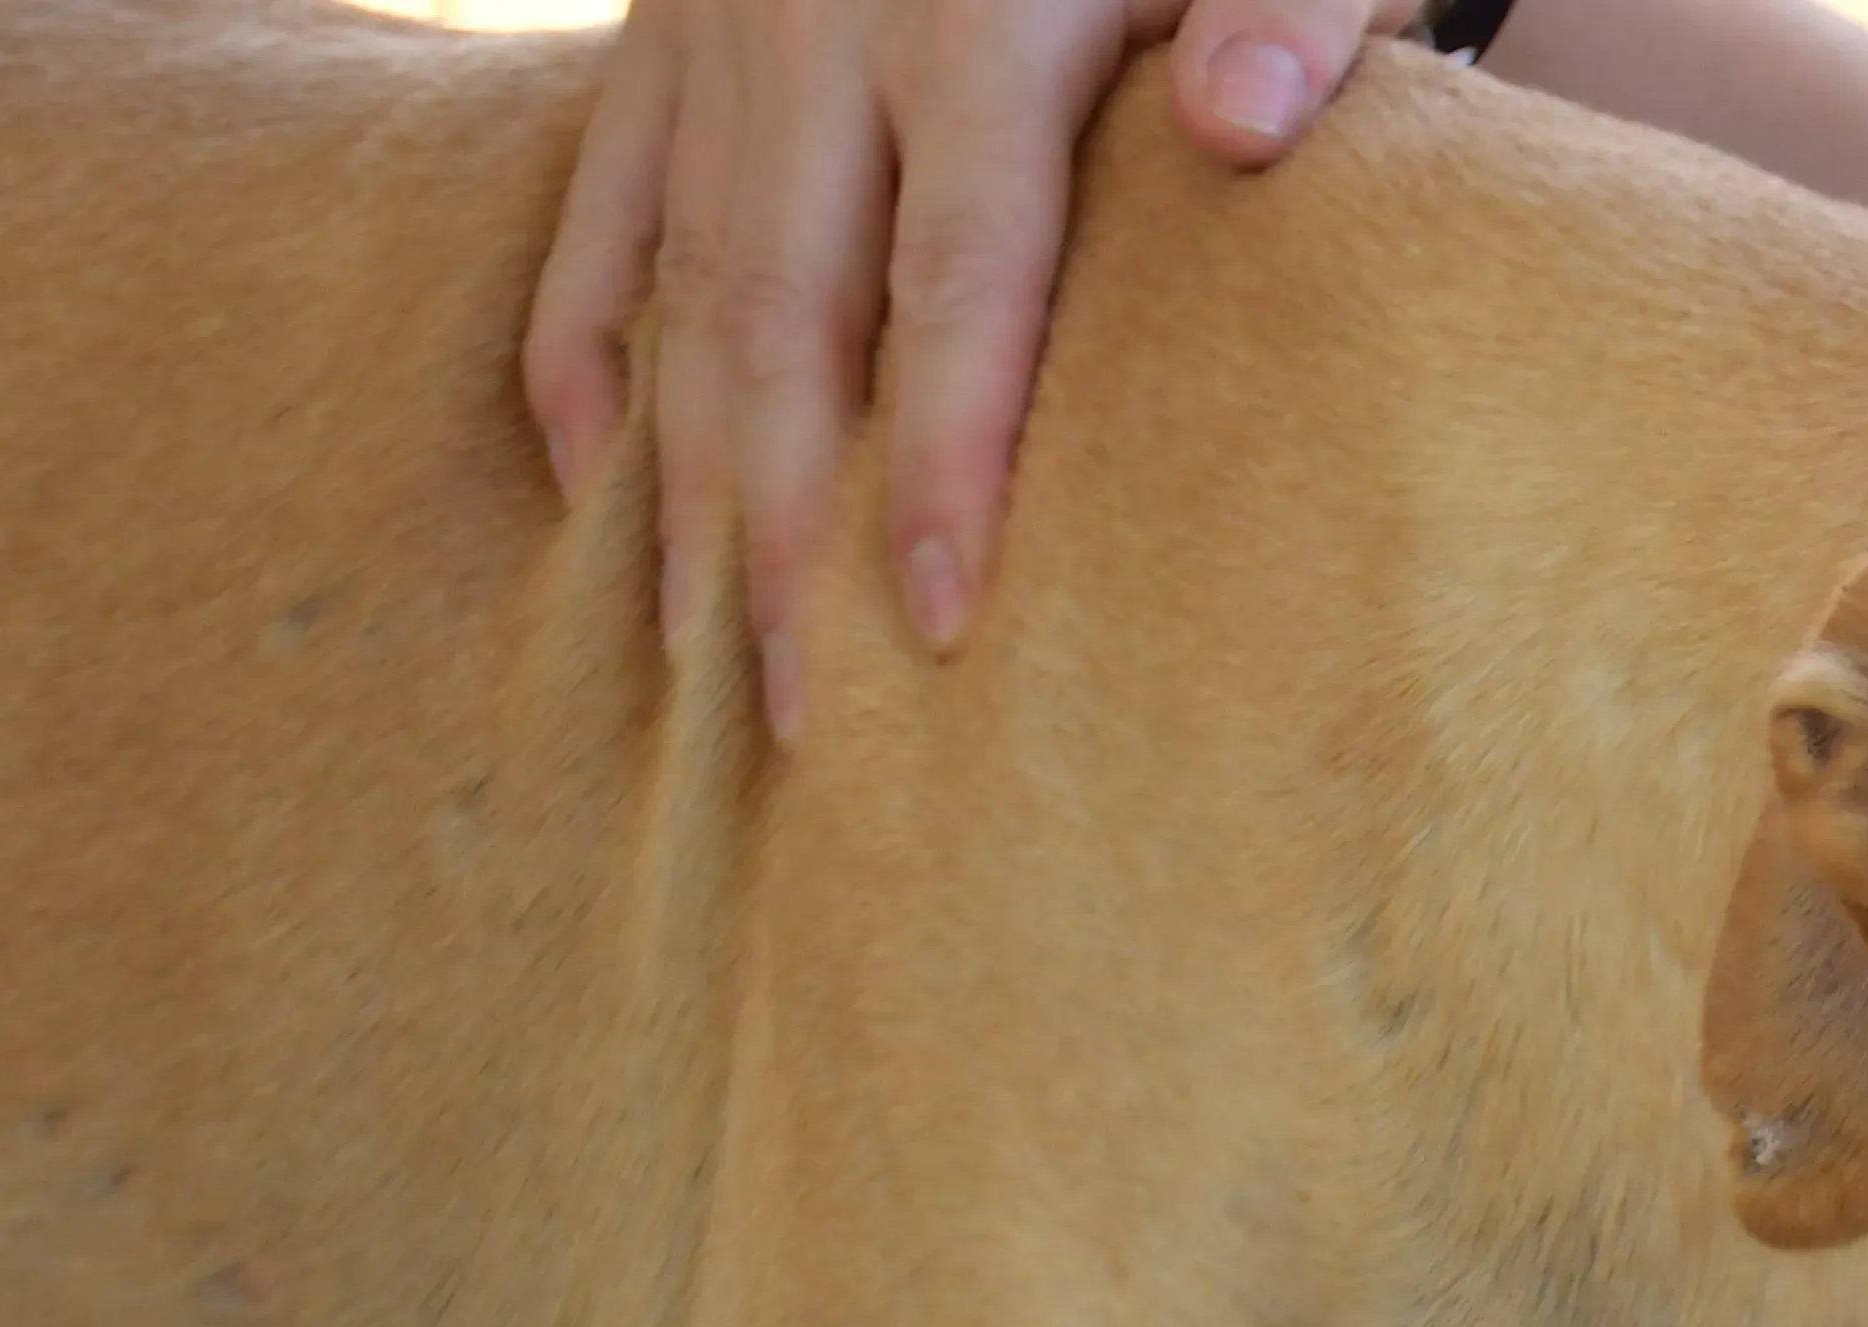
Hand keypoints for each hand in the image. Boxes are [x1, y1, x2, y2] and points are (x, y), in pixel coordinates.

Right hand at [524, 0, 1410, 735]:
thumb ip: (1285, 10)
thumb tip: (1244, 130)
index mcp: (977, 19)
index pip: (962, 279)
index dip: (951, 457)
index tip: (941, 620)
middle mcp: (816, 30)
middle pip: (791, 317)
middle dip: (786, 527)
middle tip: (802, 716)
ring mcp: (714, 29)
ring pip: (679, 284)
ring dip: (682, 479)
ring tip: (698, 653)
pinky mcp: (656, 22)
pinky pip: (595, 203)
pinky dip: (581, 347)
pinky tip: (594, 488)